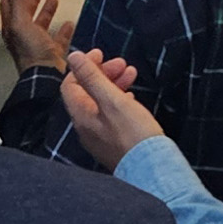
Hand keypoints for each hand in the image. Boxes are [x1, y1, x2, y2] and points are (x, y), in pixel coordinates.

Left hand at [0, 0, 70, 80]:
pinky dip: (63, 30)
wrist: (47, 78)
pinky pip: (58, 39)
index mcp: (12, 28)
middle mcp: (23, 37)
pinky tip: (68, 23)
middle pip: (26, 14)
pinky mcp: (52, 54)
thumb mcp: (21, 21)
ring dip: (47, 10)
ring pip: (41, 24)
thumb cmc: (32, 52)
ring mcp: (38, 46)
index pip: (8, 6)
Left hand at [54, 47, 166, 172]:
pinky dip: (119, 100)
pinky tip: (131, 97)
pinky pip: (110, 115)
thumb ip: (92, 77)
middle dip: (103, 73)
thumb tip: (73, 57)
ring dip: (113, 84)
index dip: (84, 66)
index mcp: (81, 115)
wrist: (152, 169)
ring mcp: (98, 136)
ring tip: (132, 74)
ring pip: (100, 102)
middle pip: (86, 92)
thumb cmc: (133, 134)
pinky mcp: (113, 142)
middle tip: (122, 63)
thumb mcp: (112, 99)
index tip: (102, 54)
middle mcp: (85, 127)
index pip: (70, 84)